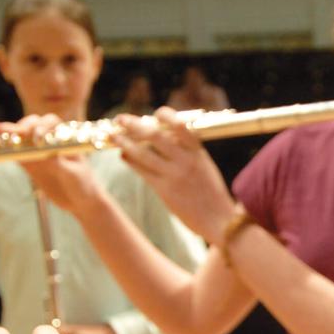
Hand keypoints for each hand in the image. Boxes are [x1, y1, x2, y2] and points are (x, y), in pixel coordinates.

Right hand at [0, 116, 105, 214]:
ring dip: (6, 134)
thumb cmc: (84, 185)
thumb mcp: (74, 175)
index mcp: (64, 137)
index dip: (41, 127)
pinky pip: (13, 153)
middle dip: (21, 128)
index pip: (51, 123)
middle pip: (32, 126)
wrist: (82, 202)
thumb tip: (44, 154)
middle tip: (13, 134)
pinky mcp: (29, 164)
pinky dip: (1, 148)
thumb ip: (60, 164)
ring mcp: (37, 151)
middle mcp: (49, 140)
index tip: (38, 140)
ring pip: (20, 138)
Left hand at [113, 107, 238, 242]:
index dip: (166, 116)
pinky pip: (143, 172)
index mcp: (198, 152)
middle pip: (155, 135)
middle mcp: (185, 161)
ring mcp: (174, 176)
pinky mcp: (165, 191)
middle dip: (134, 125)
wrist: (220, 221)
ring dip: (125, 143)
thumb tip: (163, 137)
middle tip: (120, 119)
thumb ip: (187, 152)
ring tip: (114, 136)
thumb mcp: (205, 166)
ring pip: (143, 153)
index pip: (180, 125)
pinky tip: (123, 155)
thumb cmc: (211, 193)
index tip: (156, 113)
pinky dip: (131, 161)